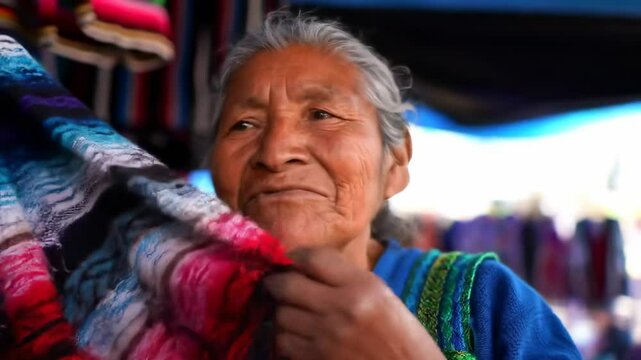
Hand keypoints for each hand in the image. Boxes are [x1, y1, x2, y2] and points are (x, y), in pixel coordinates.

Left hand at [263, 247, 444, 359]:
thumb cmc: (400, 337)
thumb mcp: (382, 297)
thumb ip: (346, 279)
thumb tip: (305, 266)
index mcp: (363, 286)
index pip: (314, 258)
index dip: (295, 255)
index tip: (289, 260)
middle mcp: (342, 308)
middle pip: (287, 285)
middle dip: (276, 283)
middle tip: (276, 285)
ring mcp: (327, 338)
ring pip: (281, 316)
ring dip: (282, 314)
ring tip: (292, 314)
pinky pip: (284, 344)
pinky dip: (286, 339)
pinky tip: (297, 338)